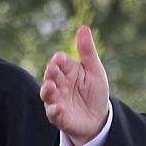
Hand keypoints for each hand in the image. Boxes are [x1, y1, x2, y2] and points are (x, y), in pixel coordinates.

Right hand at [40, 26, 109, 145]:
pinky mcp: (59, 116)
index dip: (59, 60)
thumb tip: (83, 27)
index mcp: (68, 71)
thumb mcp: (94, 70)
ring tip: (50, 86)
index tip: (59, 59)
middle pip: (51, 76)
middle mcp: (59, 84)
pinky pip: (53, 113)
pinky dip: (54, 111)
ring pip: (47, 94)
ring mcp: (57, 100)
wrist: (98, 118)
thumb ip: (87, 51)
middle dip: (50, 72)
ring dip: (47, 90)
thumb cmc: (94, 92)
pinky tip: (59, 108)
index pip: (60, 62)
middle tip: (52, 69)